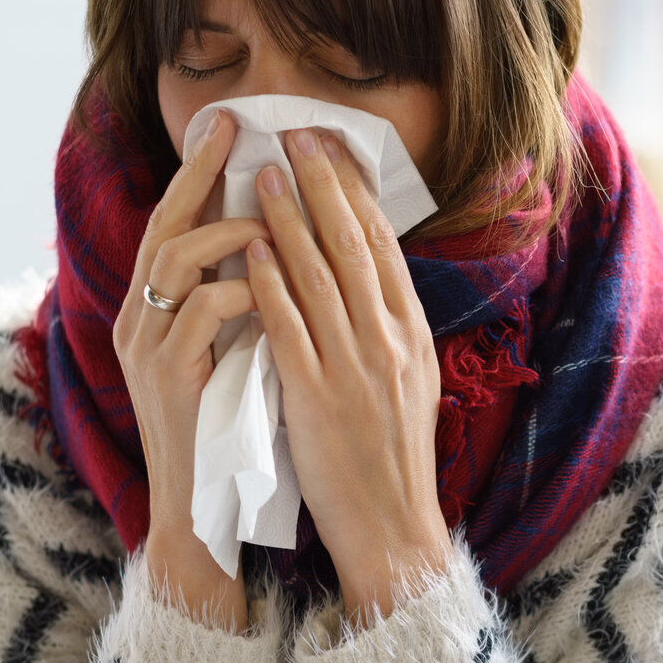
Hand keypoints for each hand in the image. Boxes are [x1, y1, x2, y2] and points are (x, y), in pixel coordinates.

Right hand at [112, 111, 269, 628]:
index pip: (173, 227)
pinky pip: (200, 312)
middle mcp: (138, 323)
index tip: (228, 128)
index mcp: (155, 315)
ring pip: (174, 261)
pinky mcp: (165, 378)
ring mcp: (146, 349)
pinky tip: (270, 290)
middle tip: (231, 127)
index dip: (198, 176)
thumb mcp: (237, 355)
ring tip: (269, 217)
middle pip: (162, 227)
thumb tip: (280, 244)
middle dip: (197, 173)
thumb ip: (242, 305)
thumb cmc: (234, 434)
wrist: (206, 515)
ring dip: (227, 232)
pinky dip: (239, 291)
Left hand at [245, 126, 448, 622]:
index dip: (356, 192)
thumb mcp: (410, 383)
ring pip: (319, 274)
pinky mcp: (316, 394)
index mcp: (413, 334)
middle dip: (323, 184)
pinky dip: (268, 281)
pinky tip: (249, 248)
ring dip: (289, 217)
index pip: (383, 246)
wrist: (394, 527)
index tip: (334, 151)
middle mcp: (389, 340)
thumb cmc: (392, 460)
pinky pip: (288, 326)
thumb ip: (389, 330)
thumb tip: (368, 279)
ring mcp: (354, 365)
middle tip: (298, 135)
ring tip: (263, 173)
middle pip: (353, 244)